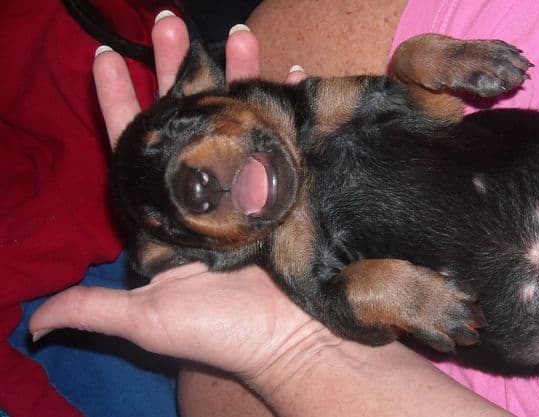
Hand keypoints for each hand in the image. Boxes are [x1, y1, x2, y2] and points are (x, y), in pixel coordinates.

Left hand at [29, 12, 324, 386]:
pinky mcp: (295, 187)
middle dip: (177, 70)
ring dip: (237, 73)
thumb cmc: (223, 334)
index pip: (137, 148)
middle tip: (172, 24)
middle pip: (189, 120)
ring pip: (239, 117)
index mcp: (171, 214)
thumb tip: (31, 322)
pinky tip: (289, 71)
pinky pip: (290, 135)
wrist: (295, 345)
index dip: (119, 103)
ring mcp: (255, 186)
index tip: (103, 59)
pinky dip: (289, 104)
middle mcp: (209, 193)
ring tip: (239, 34)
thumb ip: (94, 308)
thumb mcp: (148, 320)